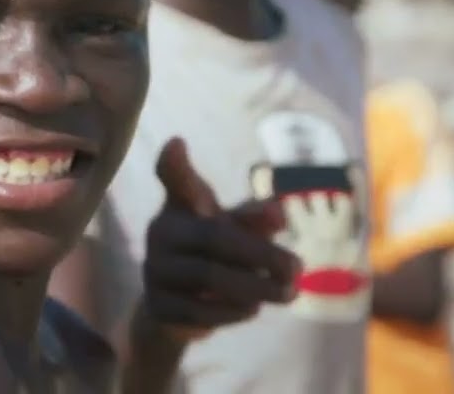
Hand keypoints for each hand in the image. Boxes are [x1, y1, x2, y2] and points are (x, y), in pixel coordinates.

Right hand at [141, 139, 300, 341]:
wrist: (178, 307)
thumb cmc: (215, 254)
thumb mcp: (237, 230)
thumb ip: (255, 218)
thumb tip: (278, 213)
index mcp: (181, 205)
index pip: (176, 180)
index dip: (174, 163)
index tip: (177, 142)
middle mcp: (161, 233)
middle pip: (212, 237)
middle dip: (261, 254)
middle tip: (298, 268)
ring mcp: (154, 269)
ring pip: (207, 277)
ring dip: (255, 287)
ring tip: (287, 293)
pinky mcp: (157, 306)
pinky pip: (199, 311)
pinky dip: (233, 311)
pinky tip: (253, 309)